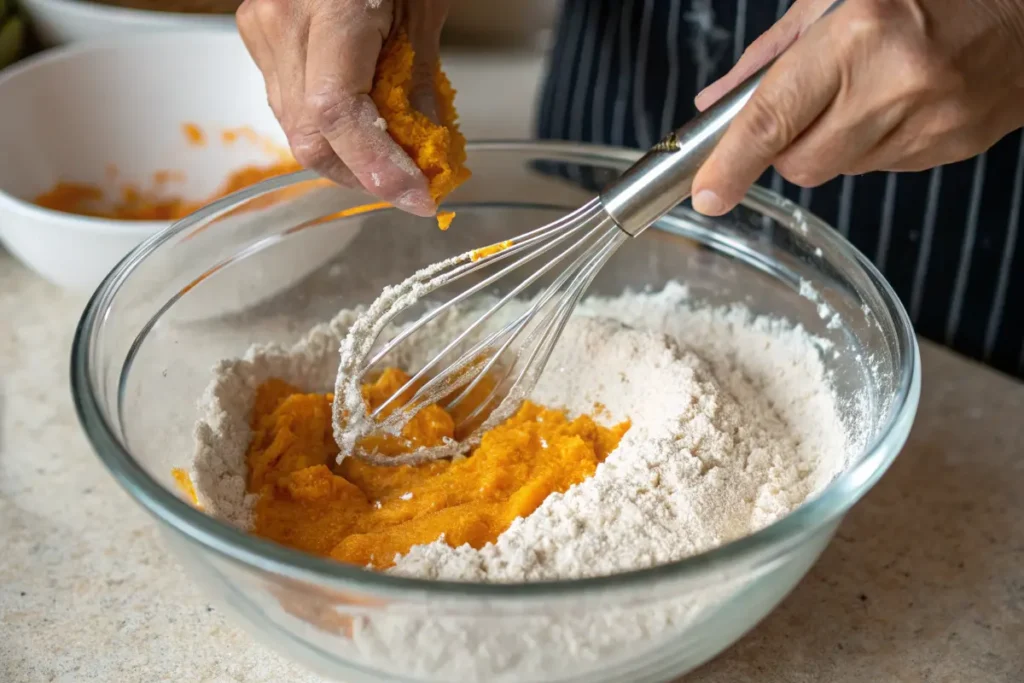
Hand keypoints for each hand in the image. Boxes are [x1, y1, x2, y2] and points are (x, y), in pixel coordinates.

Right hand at [236, 0, 449, 215]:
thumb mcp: (422, 10)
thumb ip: (419, 83)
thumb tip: (429, 150)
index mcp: (328, 8)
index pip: (336, 114)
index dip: (378, 168)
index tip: (419, 195)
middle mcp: (281, 22)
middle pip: (310, 136)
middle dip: (365, 174)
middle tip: (414, 184)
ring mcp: (262, 30)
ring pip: (296, 127)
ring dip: (349, 155)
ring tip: (395, 155)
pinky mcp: (260, 36)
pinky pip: (290, 102)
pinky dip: (330, 126)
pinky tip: (364, 124)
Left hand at [689, 0, 1023, 215]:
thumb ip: (769, 56)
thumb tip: (717, 103)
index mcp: (859, 36)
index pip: (772, 120)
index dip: (731, 164)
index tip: (708, 195)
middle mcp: (894, 85)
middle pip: (802, 164)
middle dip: (786, 148)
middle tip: (806, 107)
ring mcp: (929, 123)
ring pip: (842, 169)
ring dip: (834, 142)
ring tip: (866, 88)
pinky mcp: (952, 146)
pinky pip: (884, 167)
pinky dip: (873, 143)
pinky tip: (898, 102)